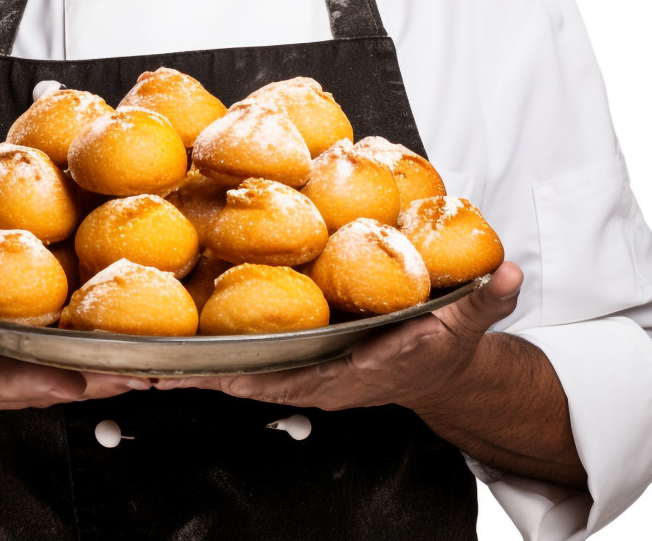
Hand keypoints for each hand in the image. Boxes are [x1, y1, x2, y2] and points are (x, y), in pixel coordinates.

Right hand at [0, 286, 148, 416]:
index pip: (2, 381)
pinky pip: (88, 344)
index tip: (69, 384)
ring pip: (86, 366)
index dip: (35, 383)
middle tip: (148, 366)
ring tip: (170, 351)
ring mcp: (32, 361)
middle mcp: (9, 369)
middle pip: (63, 377)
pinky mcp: (48, 344)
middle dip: (104, 374)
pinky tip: (159, 322)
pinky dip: (120, 339)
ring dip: (124, 360)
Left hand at [153, 263, 523, 412]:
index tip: (214, 370)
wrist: (437, 367)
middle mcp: (320, 377)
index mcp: (354, 373)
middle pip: (253, 381)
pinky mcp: (296, 357)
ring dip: (196, 368)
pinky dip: (213, 353)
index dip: (255, 377)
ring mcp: (303, 371)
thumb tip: (509, 271)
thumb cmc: (443, 346)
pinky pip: (249, 357)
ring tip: (142, 362)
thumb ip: (486, 297)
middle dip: (203, 377)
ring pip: (242, 373)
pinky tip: (177, 340)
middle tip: (147, 370)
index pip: (298, 379)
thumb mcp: (467, 321)